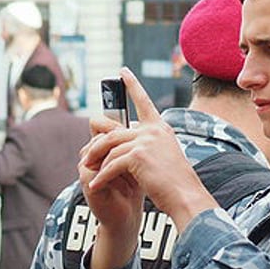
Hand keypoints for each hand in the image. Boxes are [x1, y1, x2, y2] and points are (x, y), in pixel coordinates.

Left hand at [82, 68, 215, 232]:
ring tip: (87, 172)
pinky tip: (95, 186)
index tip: (122, 72)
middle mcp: (153, 130)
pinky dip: (101, 177)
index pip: (144, 102)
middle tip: (84, 156)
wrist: (185, 196)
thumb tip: (125, 143)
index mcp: (160, 128)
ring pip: (110, 147)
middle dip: (96, 145)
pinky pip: (111, 164)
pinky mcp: (138, 155)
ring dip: (96, 162)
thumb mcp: (163, 157)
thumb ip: (147, 146)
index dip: (132, 85)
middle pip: (114, 131)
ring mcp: (146, 141)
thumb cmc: (175, 183)